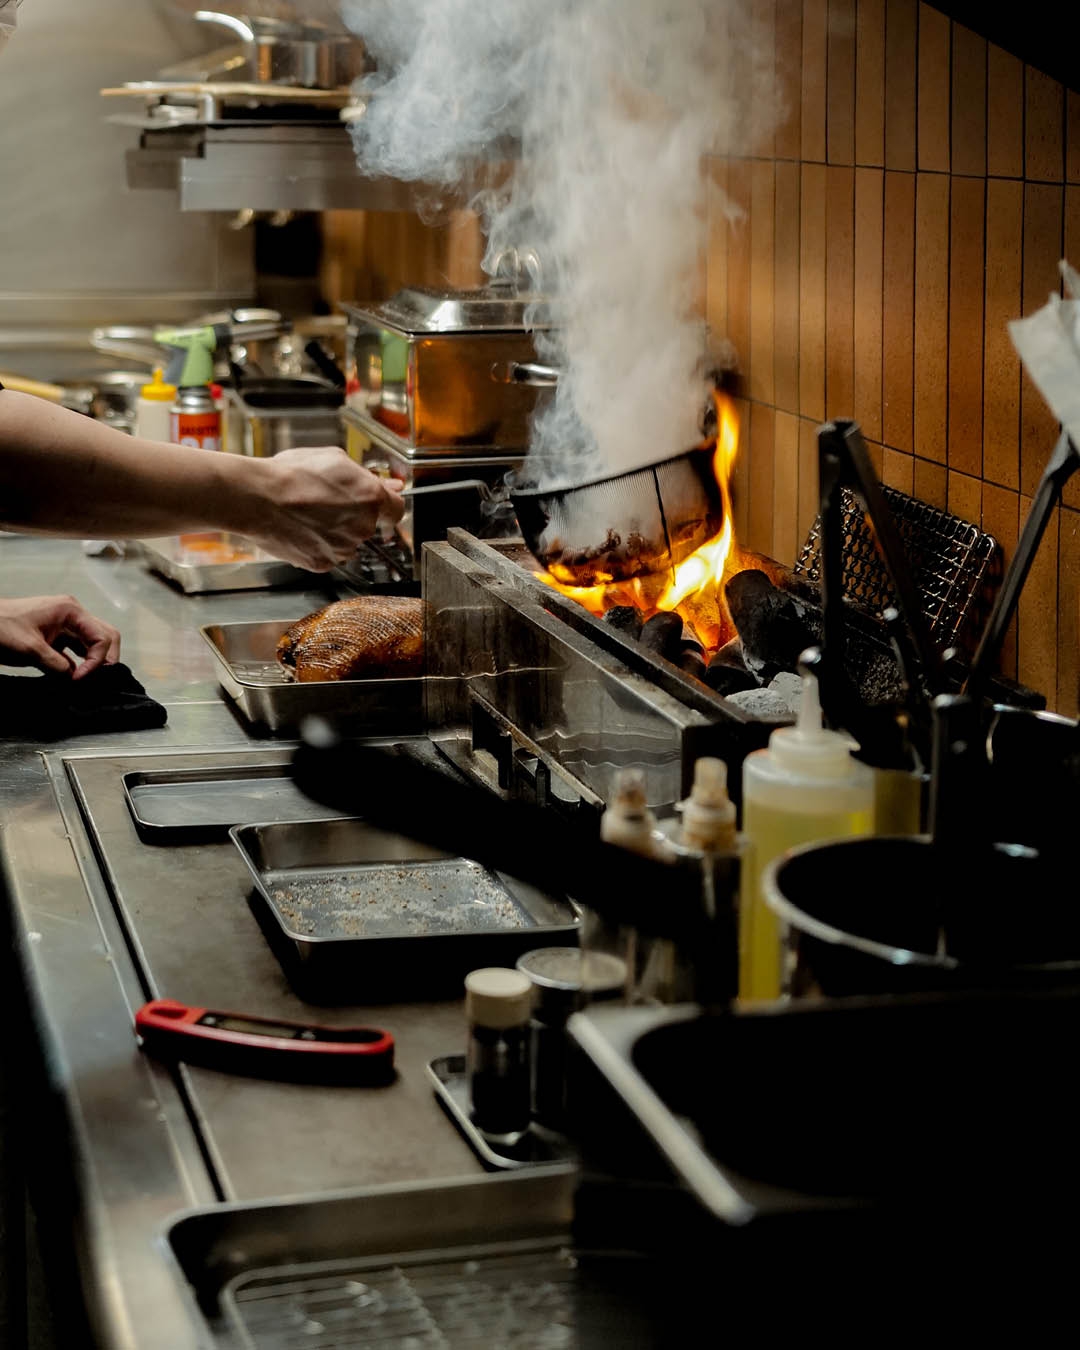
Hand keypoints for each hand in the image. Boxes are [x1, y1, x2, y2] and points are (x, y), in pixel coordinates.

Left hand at [0, 595, 121, 679]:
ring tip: (84, 680)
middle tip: (97, 680)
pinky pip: (76, 651)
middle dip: (105, 659)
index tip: (79, 679)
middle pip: (105, 636)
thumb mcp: (31, 650)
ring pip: (93, 644)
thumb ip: (58, 666)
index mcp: (70, 611)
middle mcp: (72, 615)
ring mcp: (64, 625)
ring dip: (93, 662)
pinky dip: (78, 665)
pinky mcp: (56, 636)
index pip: (101, 637)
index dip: (96, 661)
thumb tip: (75, 680)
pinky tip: (70, 677)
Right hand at [243, 447, 404, 570]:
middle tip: (326, 500)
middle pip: (369, 525)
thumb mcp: (335, 460)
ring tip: (309, 513)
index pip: (397, 509)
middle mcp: (362, 527)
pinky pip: (328, 554)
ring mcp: (343, 548)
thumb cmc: (291, 474)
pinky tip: (302, 528)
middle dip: (354, 514)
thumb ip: (369, 476)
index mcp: (371, 499)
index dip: (386, 504)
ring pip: (348, 541)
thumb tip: (392, 485)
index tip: (378, 504)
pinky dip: (319, 544)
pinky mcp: (323, 563)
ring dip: (336, 531)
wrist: (257, 498)